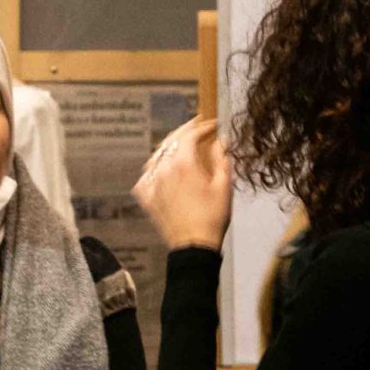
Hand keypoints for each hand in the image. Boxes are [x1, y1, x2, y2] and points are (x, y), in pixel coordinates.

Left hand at [133, 117, 233, 250]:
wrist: (193, 245)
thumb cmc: (213, 216)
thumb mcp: (223, 186)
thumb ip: (221, 159)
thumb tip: (220, 141)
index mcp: (183, 164)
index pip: (189, 135)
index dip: (202, 127)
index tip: (213, 124)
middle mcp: (162, 169)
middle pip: (171, 141)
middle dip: (185, 130)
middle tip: (197, 125)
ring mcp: (150, 182)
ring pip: (157, 155)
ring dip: (170, 146)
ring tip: (181, 142)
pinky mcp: (145, 196)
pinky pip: (147, 173)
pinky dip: (157, 165)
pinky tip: (164, 165)